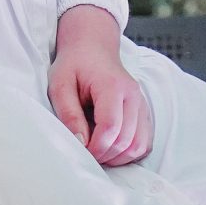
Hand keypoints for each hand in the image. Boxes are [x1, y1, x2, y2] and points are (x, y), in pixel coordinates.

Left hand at [48, 5, 154, 166]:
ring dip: (117, 157)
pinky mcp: (143, 112)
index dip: (95, 147)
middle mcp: (133, 95)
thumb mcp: (60, 85)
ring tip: (98, 151)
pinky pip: (144, 143)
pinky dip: (129, 152)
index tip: (79, 150)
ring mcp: (141, 104)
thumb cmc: (75, 64)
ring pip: (138, 145)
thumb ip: (69, 113)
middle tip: (85, 153)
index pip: (110, 127)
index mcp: (112, 86)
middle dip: (104, 154)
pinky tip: (111, 148)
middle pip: (126, 140)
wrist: (93, 47)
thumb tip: (79, 142)